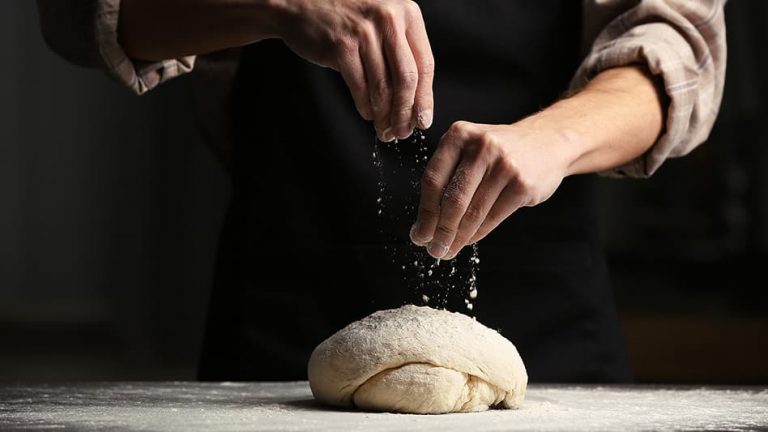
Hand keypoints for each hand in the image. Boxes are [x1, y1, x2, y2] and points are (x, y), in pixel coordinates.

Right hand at [276, 0, 433, 140]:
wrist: (300, 4)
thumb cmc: (345, 18)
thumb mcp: (382, 24)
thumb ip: (401, 52)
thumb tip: (416, 101)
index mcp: (407, 13)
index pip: (425, 64)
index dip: (425, 98)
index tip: (423, 120)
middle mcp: (389, 19)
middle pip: (407, 79)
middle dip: (405, 112)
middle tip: (403, 131)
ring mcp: (364, 32)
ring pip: (382, 87)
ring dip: (385, 115)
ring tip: (385, 129)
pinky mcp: (341, 47)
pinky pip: (360, 87)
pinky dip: (365, 106)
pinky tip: (368, 114)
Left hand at [409, 120, 576, 259]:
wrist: (548, 142)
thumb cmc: (500, 151)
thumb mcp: (470, 149)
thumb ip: (448, 176)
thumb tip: (424, 222)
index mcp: (460, 134)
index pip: (433, 180)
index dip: (424, 212)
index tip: (418, 235)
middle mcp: (481, 146)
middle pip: (452, 199)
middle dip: (439, 230)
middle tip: (433, 250)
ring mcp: (504, 165)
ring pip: (472, 212)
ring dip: (457, 237)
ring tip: (448, 251)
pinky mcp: (522, 185)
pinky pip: (492, 217)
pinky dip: (477, 234)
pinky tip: (467, 241)